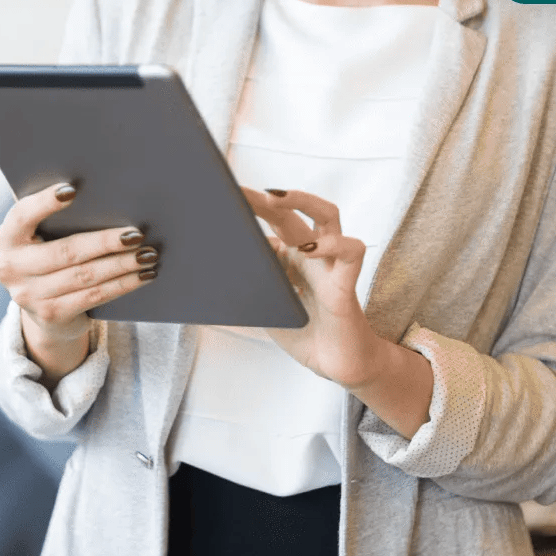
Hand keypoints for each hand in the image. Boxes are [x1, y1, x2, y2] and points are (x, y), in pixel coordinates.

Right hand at [0, 183, 157, 383]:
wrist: (44, 308)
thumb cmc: (50, 254)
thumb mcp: (43, 236)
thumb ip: (59, 218)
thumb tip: (109, 196)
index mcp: (6, 238)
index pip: (22, 215)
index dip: (45, 203)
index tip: (73, 190)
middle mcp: (10, 267)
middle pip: (66, 251)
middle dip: (105, 242)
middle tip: (137, 235)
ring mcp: (28, 295)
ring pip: (85, 276)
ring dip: (122, 265)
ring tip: (148, 254)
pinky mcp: (50, 314)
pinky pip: (94, 296)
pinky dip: (123, 284)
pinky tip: (143, 275)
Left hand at [240, 188, 380, 386]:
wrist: (338, 365)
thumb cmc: (304, 334)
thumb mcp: (265, 310)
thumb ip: (244, 293)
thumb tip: (205, 284)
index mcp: (291, 257)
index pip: (272, 221)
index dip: (251, 207)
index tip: (223, 194)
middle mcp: (312, 254)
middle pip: (293, 211)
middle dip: (266, 197)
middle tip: (239, 190)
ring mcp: (330, 265)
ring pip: (328, 216)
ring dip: (302, 201)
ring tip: (274, 198)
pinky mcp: (345, 285)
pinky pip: (350, 253)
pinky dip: (333, 245)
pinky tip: (311, 249)